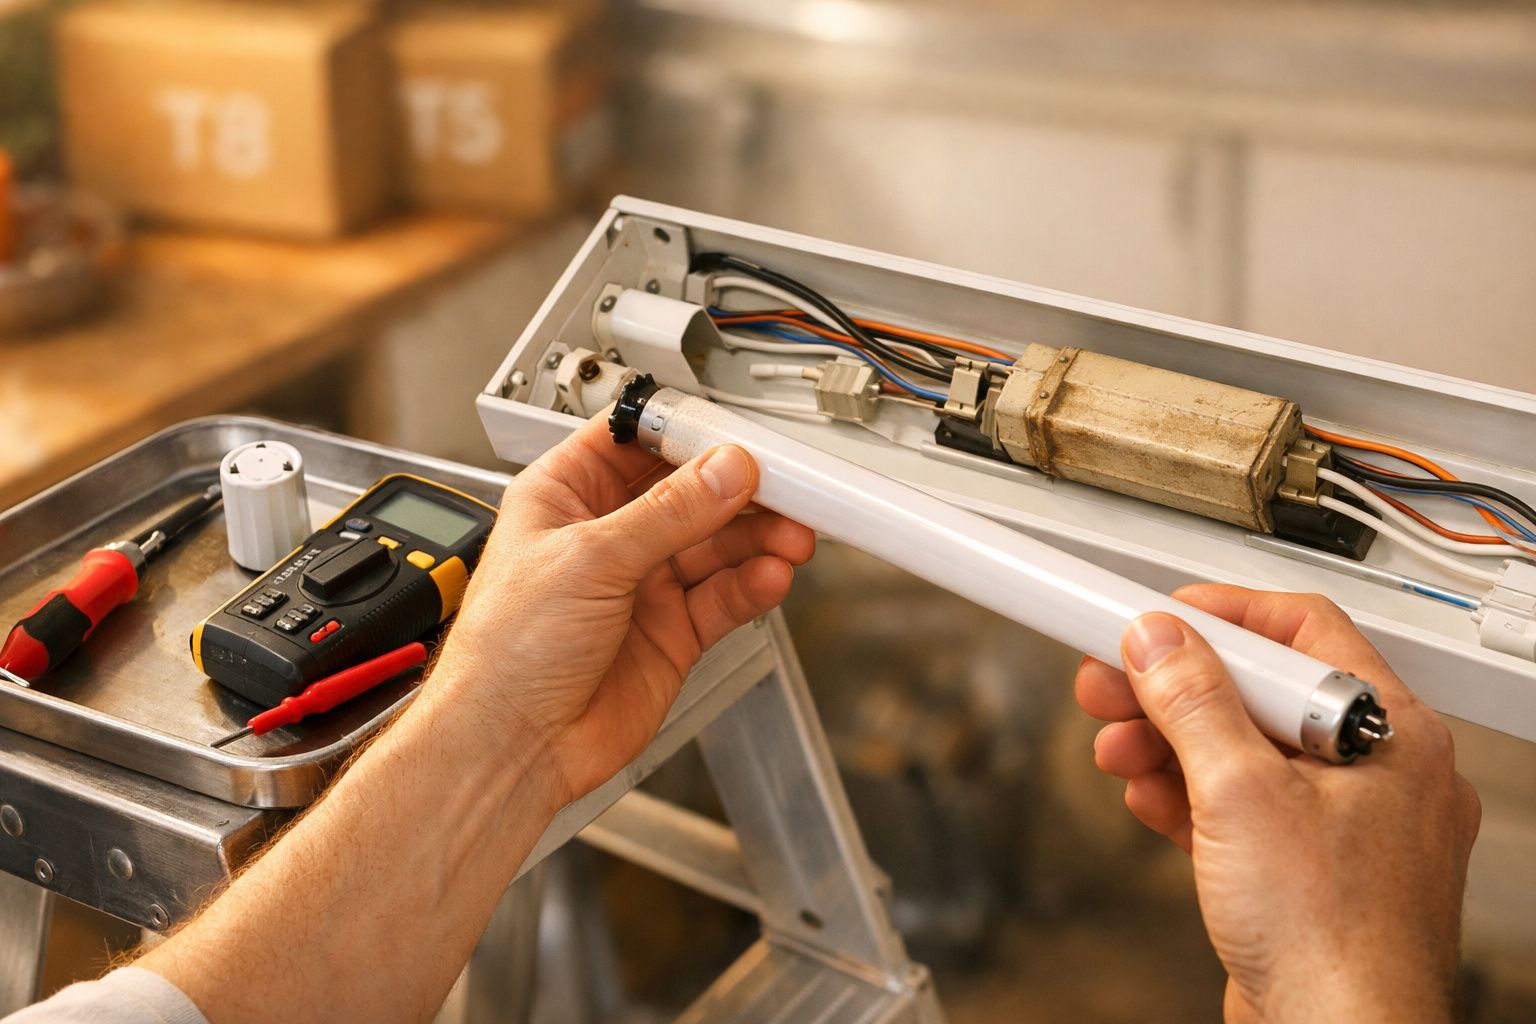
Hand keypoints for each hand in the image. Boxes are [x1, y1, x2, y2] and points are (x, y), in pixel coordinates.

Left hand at [428, 412, 814, 806]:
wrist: (512, 745)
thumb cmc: (505, 652)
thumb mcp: (589, 560)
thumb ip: (667, 514)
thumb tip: (723, 471)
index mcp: (565, 496)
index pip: (636, 442)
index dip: (687, 436)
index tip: (735, 437)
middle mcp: (607, 536)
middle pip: (689, 493)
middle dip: (738, 490)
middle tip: (786, 487)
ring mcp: (643, 585)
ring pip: (716, 544)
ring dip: (757, 537)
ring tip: (792, 535)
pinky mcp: (672, 631)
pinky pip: (724, 596)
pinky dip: (752, 584)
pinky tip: (770, 575)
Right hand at [1075, 586, 1480, 1023]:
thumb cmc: (1333, 939)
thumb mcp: (1240, 793)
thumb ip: (1193, 702)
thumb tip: (1160, 640)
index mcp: (1389, 731)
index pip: (1301, 628)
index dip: (1217, 616)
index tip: (1154, 618)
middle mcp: (1376, 771)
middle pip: (1260, 691)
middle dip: (1174, 689)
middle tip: (1112, 682)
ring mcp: (1344, 824)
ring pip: (1245, 751)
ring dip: (1170, 744)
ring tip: (1117, 747)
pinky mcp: (1307, 868)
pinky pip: (1244, 807)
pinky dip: (1190, 796)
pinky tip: (1149, 796)